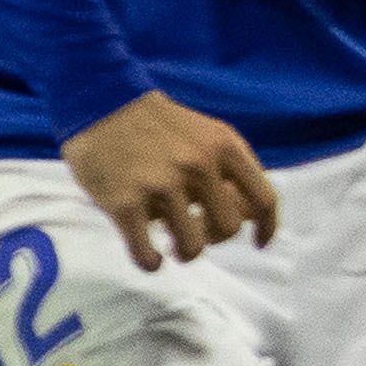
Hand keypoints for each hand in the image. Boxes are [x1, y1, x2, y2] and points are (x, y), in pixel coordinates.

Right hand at [64, 91, 280, 266]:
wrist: (99, 103)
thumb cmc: (157, 124)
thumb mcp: (206, 134)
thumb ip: (229, 169)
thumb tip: (253, 215)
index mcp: (223, 147)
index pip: (264, 199)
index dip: (267, 228)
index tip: (259, 244)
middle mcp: (197, 166)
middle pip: (228, 228)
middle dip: (214, 238)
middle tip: (195, 231)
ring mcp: (160, 185)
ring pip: (191, 247)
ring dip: (184, 252)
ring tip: (171, 244)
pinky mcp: (124, 204)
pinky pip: (145, 254)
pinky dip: (151, 263)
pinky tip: (150, 258)